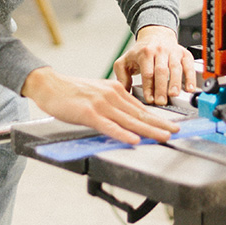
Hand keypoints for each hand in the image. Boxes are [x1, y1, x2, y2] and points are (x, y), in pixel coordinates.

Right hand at [21, 66, 178, 144]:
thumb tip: (128, 119)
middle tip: (176, 132)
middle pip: (140, 114)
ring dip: (148, 130)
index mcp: (116, 90)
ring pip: (129, 120)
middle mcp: (112, 95)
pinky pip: (109, 125)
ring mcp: (101, 104)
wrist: (49, 85)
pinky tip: (133, 139)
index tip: (171, 125)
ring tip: (162, 137)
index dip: (158, 118)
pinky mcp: (88, 113)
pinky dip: (122, 133)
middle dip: (160, 124)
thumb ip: (113, 104)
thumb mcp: (98, 94)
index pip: (141, 108)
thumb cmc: (71, 92)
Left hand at [113, 25, 196, 105]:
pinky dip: (190, 77)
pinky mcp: (184, 54)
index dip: (149, 87)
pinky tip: (189, 88)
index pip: (147, 72)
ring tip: (174, 95)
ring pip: (175, 68)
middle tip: (161, 101)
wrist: (155, 35)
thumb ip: (121, 77)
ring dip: (176, 83)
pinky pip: (189, 65)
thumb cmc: (140, 52)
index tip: (149, 99)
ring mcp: (173, 52)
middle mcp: (159, 51)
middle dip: (161, 88)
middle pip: (161, 71)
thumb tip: (123, 92)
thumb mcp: (125, 61)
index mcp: (145, 53)